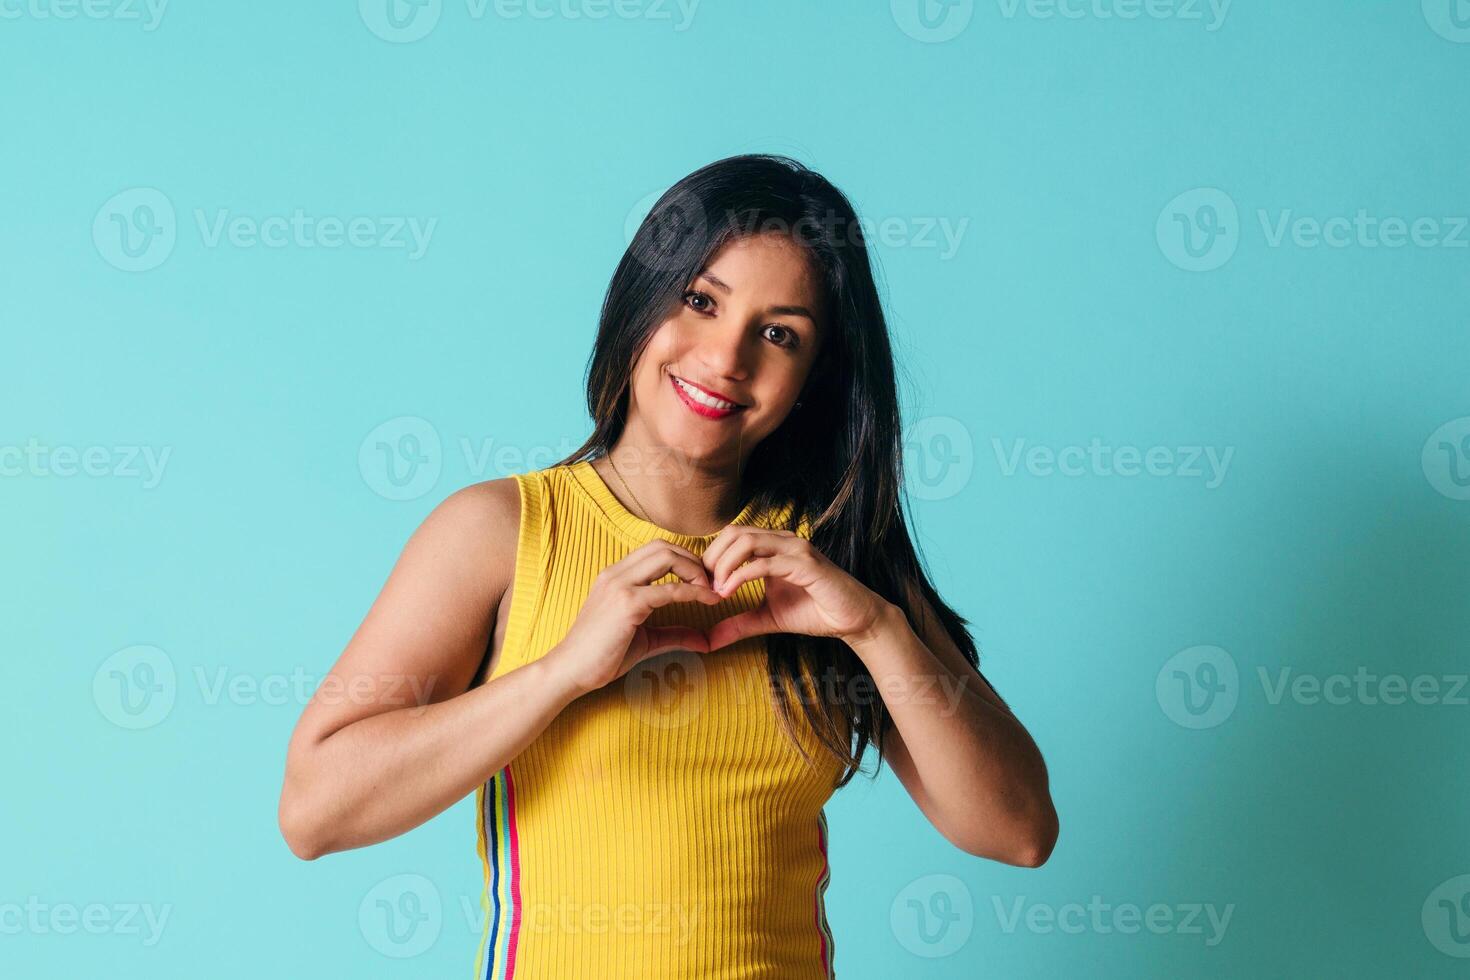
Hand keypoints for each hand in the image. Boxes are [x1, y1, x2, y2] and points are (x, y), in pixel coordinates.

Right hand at [548, 539, 722, 695]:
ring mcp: (620, 586)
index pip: (656, 550)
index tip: (703, 582)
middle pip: (664, 546)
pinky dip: (694, 592)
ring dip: (695, 570)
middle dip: (693, 560)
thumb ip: (674, 634)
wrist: (570, 670)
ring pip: (667, 556)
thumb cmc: (601, 656)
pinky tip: (708, 601)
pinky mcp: (627, 604)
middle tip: (710, 584)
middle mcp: (616, 574)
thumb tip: (705, 641)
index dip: (684, 560)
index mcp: (616, 576)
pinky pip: (670, 589)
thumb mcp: (644, 639)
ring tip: (709, 590)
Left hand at [700, 526, 888, 652]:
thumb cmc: (814, 612)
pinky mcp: (805, 564)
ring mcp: (795, 549)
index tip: (701, 585)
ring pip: (747, 541)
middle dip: (712, 558)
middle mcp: (783, 540)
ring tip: (715, 590)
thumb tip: (708, 640)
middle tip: (703, 586)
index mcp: (773, 546)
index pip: (731, 536)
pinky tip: (729, 592)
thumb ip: (738, 624)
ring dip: (724, 565)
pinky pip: (765, 563)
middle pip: (734, 533)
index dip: (711, 557)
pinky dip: (741, 576)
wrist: (853, 620)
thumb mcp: (767, 618)